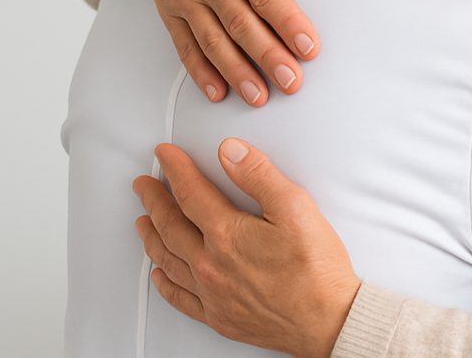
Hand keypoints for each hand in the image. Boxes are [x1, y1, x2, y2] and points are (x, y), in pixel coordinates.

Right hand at [129, 0, 321, 104]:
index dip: (287, 21)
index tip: (308, 47)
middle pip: (240, 23)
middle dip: (268, 56)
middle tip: (292, 83)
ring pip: (213, 41)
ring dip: (237, 72)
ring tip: (260, 97)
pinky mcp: (170, 14)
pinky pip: (185, 48)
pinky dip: (201, 73)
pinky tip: (219, 93)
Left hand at [132, 141, 361, 357]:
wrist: (328, 320)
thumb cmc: (317, 267)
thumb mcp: (296, 208)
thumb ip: (260, 176)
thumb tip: (230, 151)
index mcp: (227, 235)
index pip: (190, 194)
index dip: (175, 170)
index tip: (163, 155)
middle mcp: (211, 265)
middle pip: (170, 226)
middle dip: (154, 201)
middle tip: (143, 185)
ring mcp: (212, 294)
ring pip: (168, 260)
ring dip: (152, 236)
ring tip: (143, 221)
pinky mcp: (219, 316)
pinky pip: (179, 297)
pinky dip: (164, 282)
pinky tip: (159, 274)